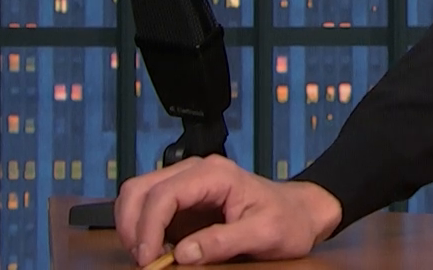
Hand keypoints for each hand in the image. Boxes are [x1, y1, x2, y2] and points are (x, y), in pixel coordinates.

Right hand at [113, 155, 342, 264]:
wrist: (301, 212)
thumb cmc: (288, 220)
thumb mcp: (264, 234)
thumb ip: (224, 242)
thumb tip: (183, 254)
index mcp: (214, 174)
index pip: (164, 194)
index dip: (148, 227)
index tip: (148, 259)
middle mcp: (195, 172)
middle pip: (140, 188)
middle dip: (132, 225)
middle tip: (142, 260)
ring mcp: (187, 183)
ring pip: (138, 194)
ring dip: (132, 225)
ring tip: (146, 256)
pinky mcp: (184, 200)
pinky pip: (149, 207)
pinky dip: (141, 228)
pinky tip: (155, 250)